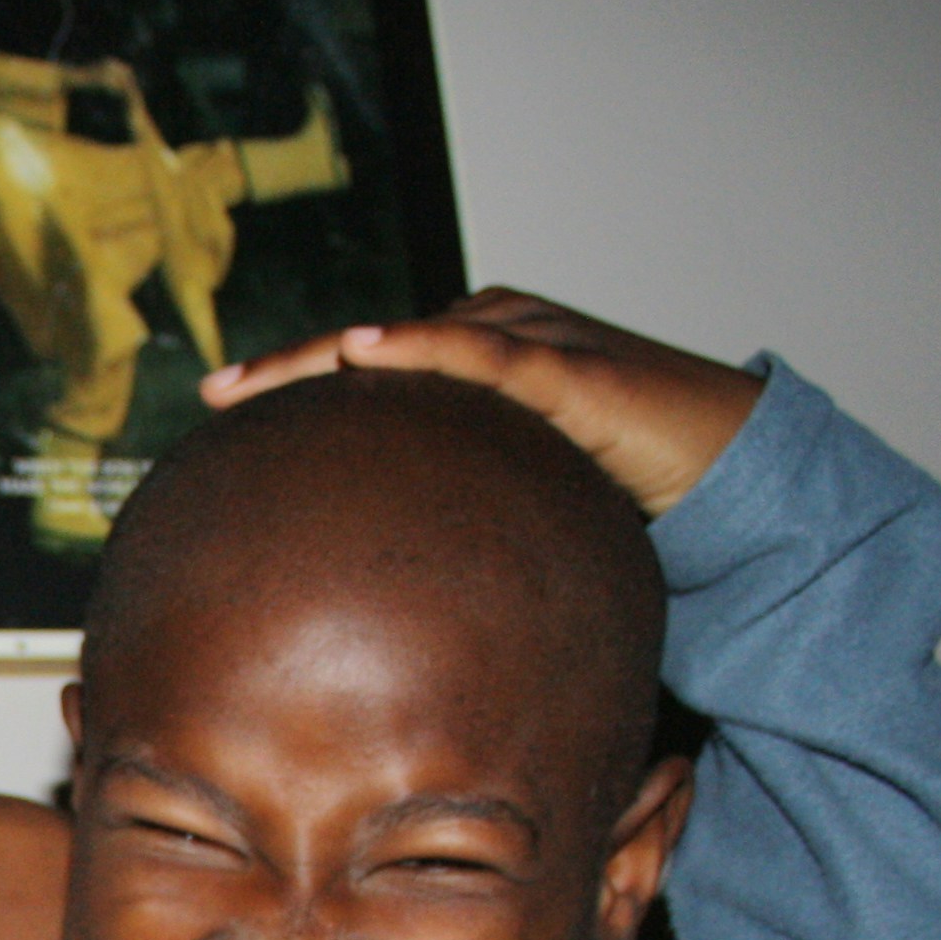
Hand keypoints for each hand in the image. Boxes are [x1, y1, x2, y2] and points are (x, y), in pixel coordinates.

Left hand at [205, 290, 762, 517]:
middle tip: (213, 395)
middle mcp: (494, 338)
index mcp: (477, 368)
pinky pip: (482, 351)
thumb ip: (455, 526)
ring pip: (408, 340)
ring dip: (328, 353)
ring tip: (255, 377)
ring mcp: (530, 343)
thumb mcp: (517, 509)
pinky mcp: (568, 367)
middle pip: (371, 350)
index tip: (221, 418)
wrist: (727, 474)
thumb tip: (379, 601)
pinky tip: (363, 350)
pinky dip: (422, 346)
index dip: (295, 387)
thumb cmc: (624, 490)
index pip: (368, 376)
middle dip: (290, 366)